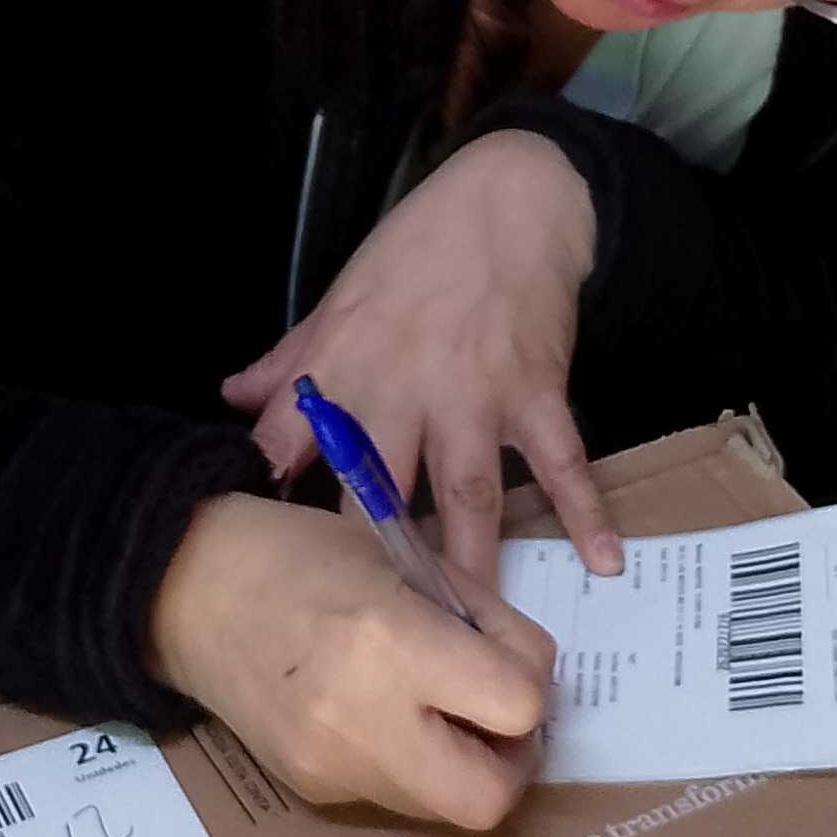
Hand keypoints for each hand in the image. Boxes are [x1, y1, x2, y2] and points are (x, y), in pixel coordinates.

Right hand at [147, 491, 553, 829]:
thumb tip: (534, 680)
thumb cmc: (305, 554)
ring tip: (436, 711)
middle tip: (497, 720)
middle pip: (488, 799)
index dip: (531, 685)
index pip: (517, 706)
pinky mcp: (311, 790)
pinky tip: (379, 715)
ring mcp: (332, 767)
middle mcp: (363, 718)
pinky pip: (393, 796)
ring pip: (444, 810)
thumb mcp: (409, 560)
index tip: (508, 660)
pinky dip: (410, 764)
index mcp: (394, 640)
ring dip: (463, 768)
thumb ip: (482, 622)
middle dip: (511, 763)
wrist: (191, 590)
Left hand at [222, 132, 621, 604]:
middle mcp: (402, 386)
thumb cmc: (416, 250)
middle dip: (371, 563)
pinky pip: (560, 460)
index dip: (270, 504)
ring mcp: (473, 393)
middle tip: (371, 637)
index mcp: (342, 364)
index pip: (287, 443)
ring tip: (471, 632)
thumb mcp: (340, 297)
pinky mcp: (535, 390)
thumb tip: (233, 401)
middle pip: (376, 490)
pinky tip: (603, 562)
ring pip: (466, 493)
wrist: (508, 199)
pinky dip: (584, 509)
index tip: (263, 571)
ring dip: (469, 563)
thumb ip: (290, 359)